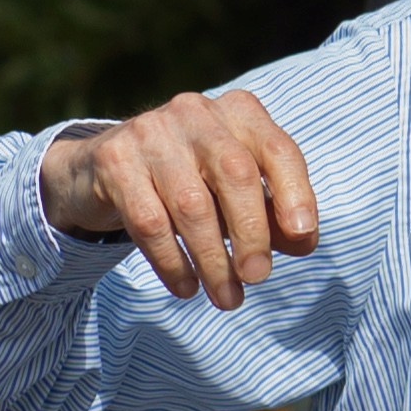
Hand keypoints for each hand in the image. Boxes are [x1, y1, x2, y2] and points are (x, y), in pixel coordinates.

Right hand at [40, 89, 318, 308]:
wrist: (106, 168)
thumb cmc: (193, 182)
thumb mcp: (238, 194)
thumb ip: (274, 216)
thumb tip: (304, 242)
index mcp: (238, 113)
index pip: (277, 149)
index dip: (296, 193)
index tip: (302, 235)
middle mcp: (196, 113)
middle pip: (236, 173)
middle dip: (252, 233)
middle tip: (257, 277)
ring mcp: (151, 131)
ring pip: (192, 204)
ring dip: (213, 261)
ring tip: (226, 297)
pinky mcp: (114, 160)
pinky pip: (149, 221)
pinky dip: (172, 261)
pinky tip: (186, 287)